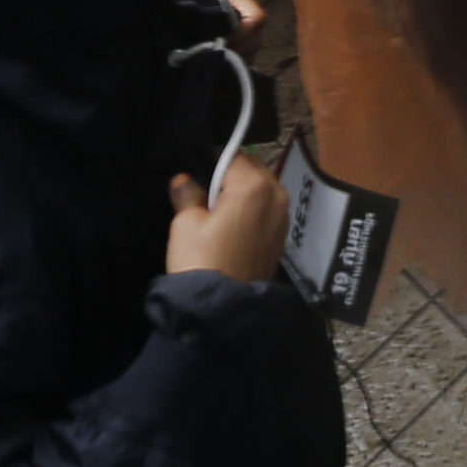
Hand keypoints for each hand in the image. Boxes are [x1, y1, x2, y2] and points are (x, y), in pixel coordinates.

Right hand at [168, 150, 290, 284]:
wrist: (222, 309)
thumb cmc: (202, 260)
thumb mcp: (186, 224)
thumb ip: (187, 195)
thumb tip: (183, 180)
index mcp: (254, 185)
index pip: (232, 157)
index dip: (211, 162)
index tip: (196, 174)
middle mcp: (277, 195)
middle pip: (253, 170)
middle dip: (231, 176)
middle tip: (205, 194)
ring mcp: (283, 217)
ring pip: (263, 190)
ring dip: (244, 193)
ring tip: (217, 212)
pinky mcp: (282, 236)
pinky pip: (268, 210)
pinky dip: (253, 210)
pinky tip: (233, 227)